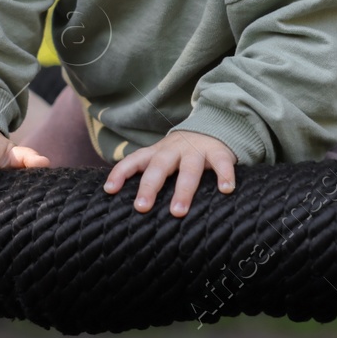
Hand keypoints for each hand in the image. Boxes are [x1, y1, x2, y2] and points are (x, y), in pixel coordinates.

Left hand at [103, 129, 235, 217]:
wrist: (214, 125)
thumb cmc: (183, 154)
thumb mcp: (163, 159)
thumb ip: (150, 177)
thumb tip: (131, 211)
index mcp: (157, 152)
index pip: (134, 160)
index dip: (121, 173)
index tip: (109, 190)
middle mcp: (174, 149)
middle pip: (159, 166)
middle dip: (150, 187)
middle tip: (142, 207)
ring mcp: (197, 149)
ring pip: (189, 169)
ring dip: (183, 190)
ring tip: (177, 212)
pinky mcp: (218, 151)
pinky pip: (221, 163)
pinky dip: (224, 176)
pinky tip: (226, 190)